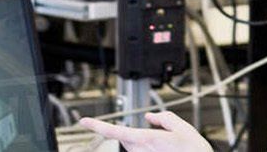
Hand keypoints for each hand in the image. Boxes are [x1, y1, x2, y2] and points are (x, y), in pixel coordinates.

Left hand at [79, 112, 211, 151]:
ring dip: (147, 145)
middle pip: (130, 139)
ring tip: (168, 149)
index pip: (115, 132)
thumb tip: (151, 117)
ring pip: (137, 148)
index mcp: (147, 139)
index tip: (84, 121)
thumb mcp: (182, 127)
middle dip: (140, 135)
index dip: (97, 126)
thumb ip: (163, 118)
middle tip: (163, 137)